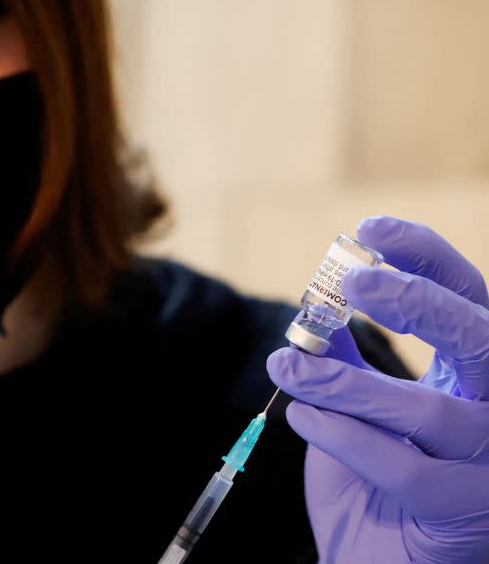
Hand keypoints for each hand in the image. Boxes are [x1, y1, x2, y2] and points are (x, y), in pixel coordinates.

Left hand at [267, 216, 488, 563]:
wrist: (370, 558)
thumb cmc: (369, 477)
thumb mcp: (355, 400)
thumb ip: (344, 354)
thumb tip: (315, 303)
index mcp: (473, 373)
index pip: (468, 295)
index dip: (425, 255)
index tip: (368, 229)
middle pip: (480, 337)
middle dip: (416, 301)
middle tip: (354, 281)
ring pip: (429, 409)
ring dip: (346, 382)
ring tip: (290, 367)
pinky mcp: (466, 511)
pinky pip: (403, 466)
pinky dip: (341, 435)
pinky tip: (304, 420)